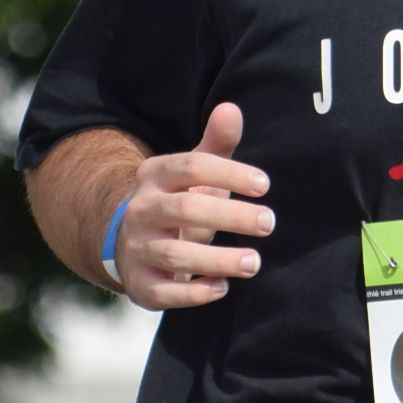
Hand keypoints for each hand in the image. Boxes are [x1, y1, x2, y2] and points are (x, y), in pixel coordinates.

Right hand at [108, 102, 274, 309]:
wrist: (132, 243)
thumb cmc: (181, 201)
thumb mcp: (196, 172)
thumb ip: (217, 144)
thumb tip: (231, 108)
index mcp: (155, 176)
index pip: (191, 166)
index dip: (229, 173)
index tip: (265, 184)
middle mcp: (141, 210)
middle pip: (185, 210)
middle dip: (230, 216)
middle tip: (269, 222)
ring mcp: (137, 249)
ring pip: (176, 255)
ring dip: (219, 260)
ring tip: (255, 261)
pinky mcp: (140, 285)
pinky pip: (165, 293)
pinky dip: (195, 293)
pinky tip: (223, 287)